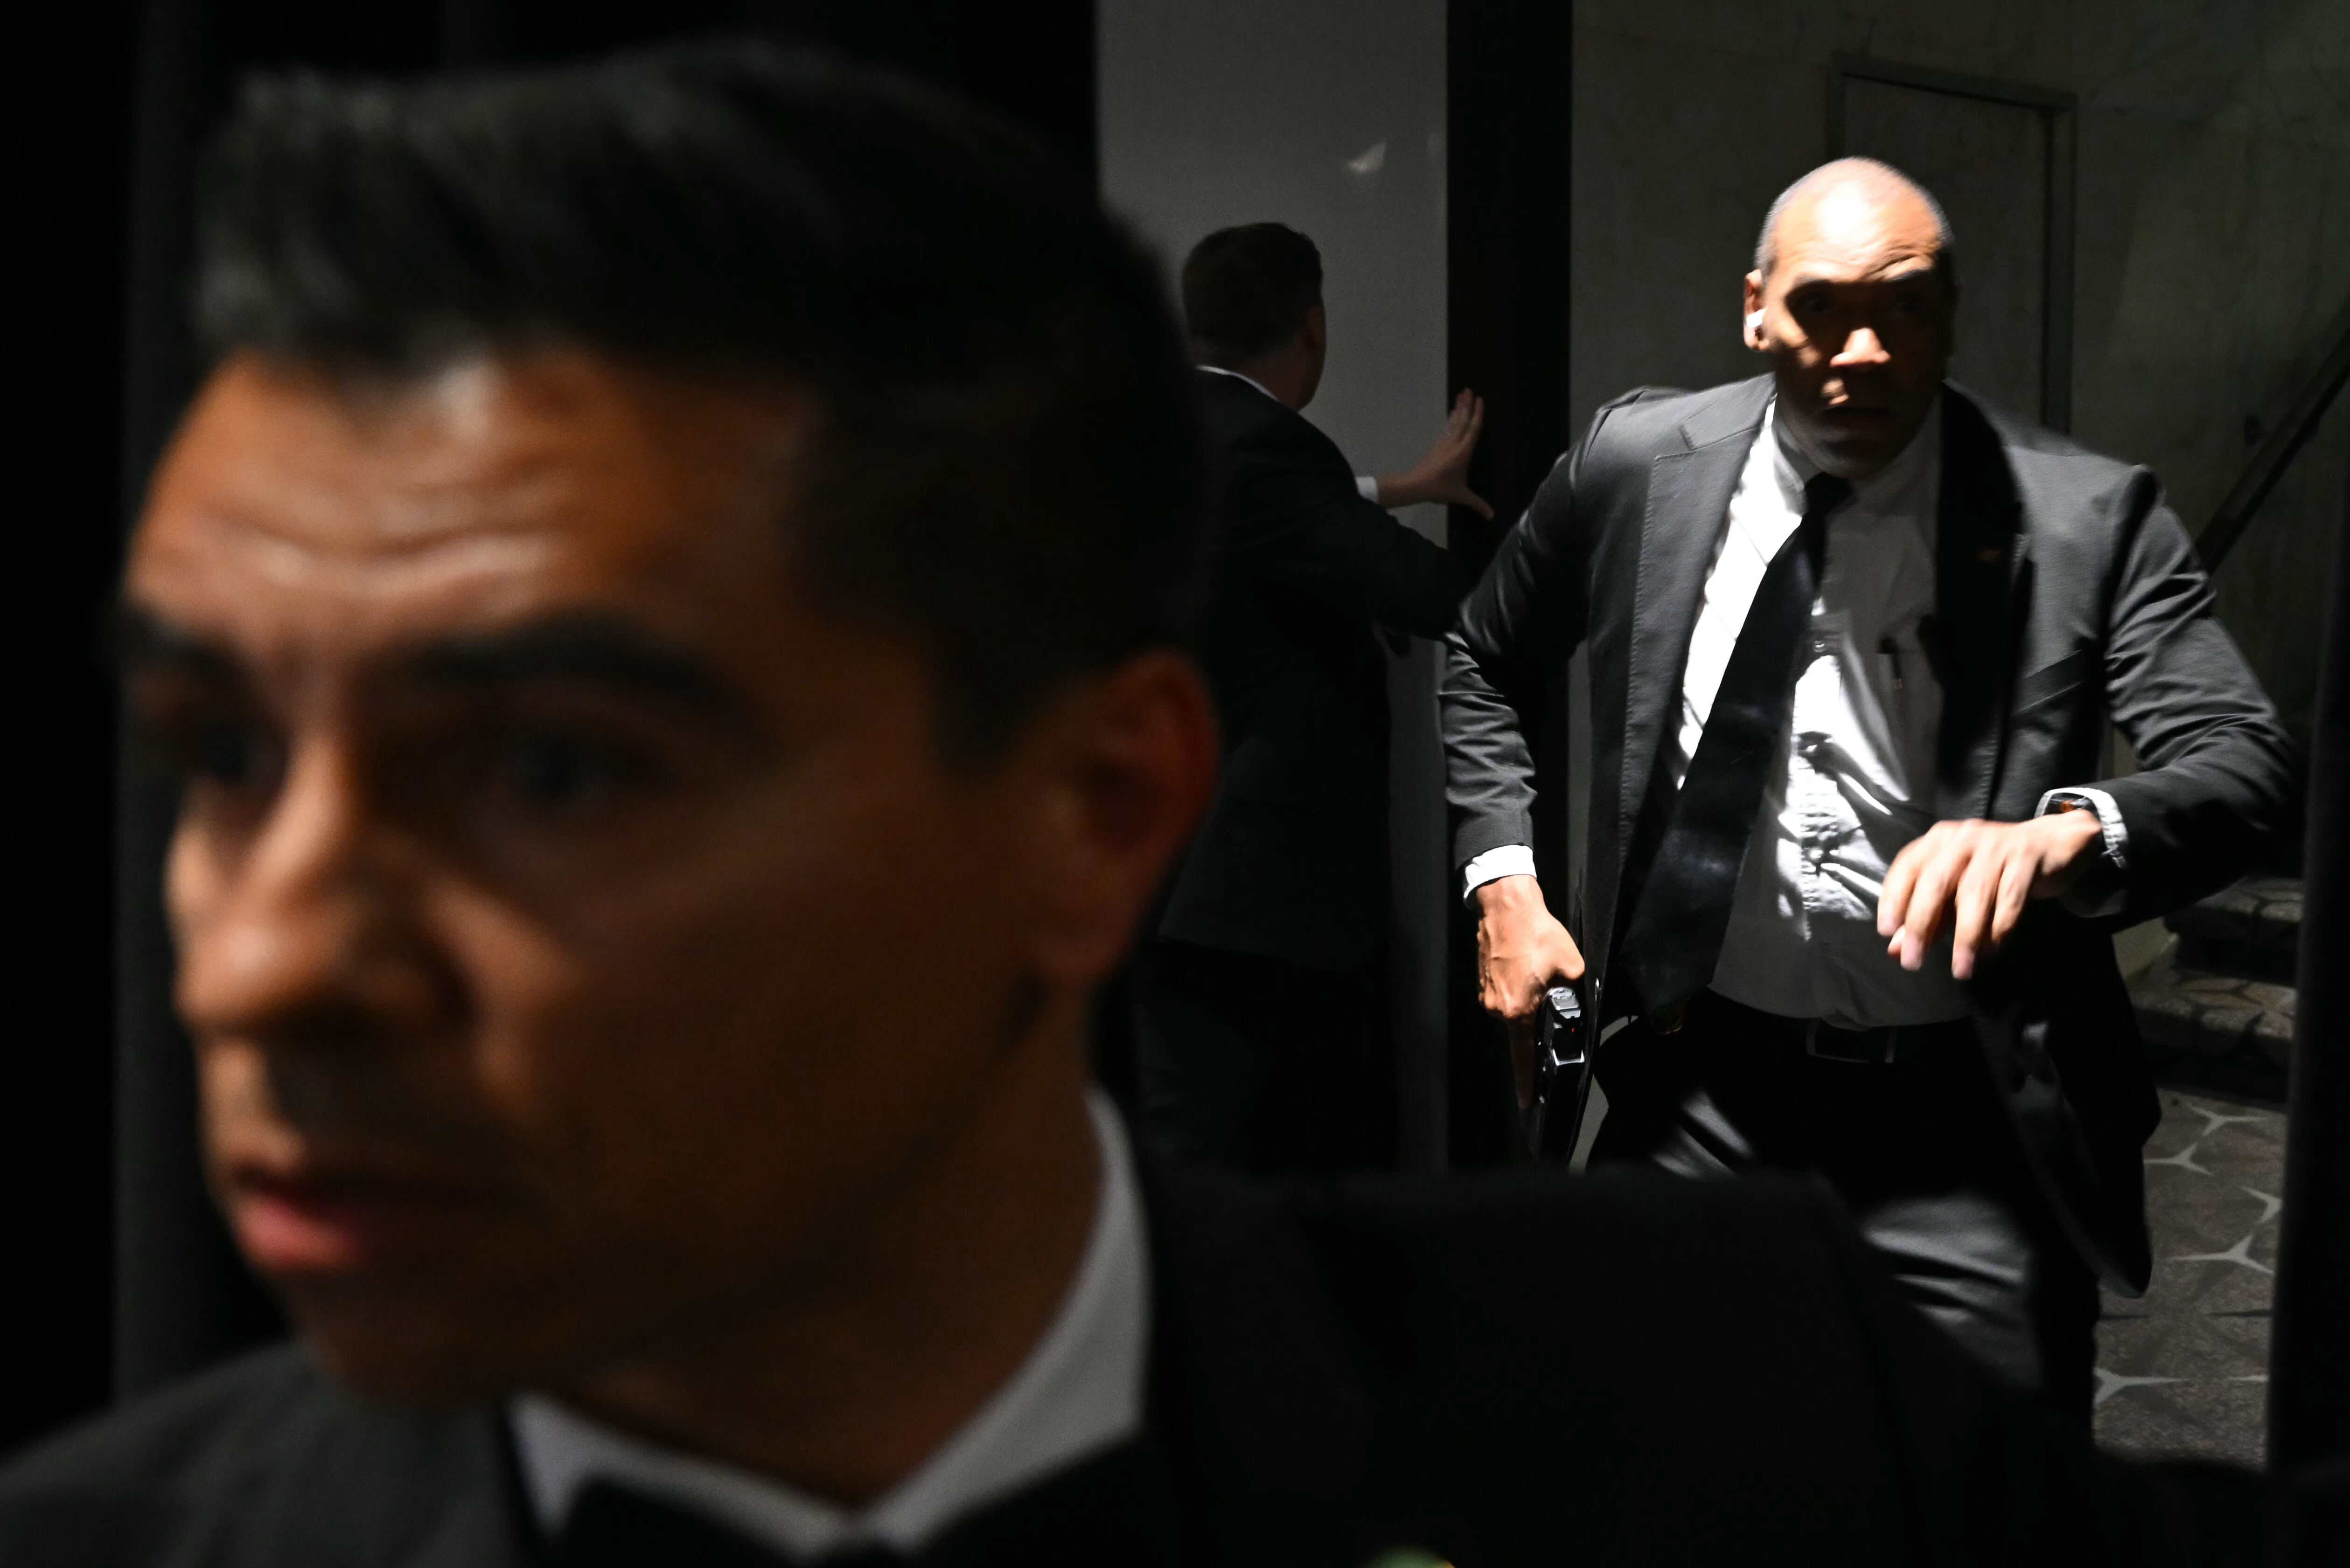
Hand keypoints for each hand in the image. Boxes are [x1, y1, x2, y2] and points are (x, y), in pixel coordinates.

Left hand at [1377, 389, 1491, 516]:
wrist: (1415, 486)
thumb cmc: (1439, 489)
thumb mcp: (1460, 496)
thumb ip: (1477, 504)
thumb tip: (1492, 516)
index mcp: (1463, 453)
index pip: (1473, 429)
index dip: (1478, 414)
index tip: (1480, 400)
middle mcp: (1454, 444)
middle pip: (1463, 420)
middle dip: (1467, 405)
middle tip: (1469, 389)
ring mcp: (1444, 443)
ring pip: (1454, 422)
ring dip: (1459, 408)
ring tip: (1462, 394)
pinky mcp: (1437, 445)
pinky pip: (1447, 427)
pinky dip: (1451, 418)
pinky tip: (1452, 412)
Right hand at [1473, 874, 1584, 1108]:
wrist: (1506, 905)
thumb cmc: (1535, 933)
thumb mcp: (1571, 969)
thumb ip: (1576, 998)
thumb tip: (1575, 1014)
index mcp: (1517, 1011)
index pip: (1523, 1058)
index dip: (1526, 1083)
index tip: (1526, 1103)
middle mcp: (1496, 1007)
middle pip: (1522, 1030)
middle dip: (1540, 1019)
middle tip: (1553, 992)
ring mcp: (1487, 994)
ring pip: (1516, 1010)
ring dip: (1531, 999)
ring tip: (1540, 971)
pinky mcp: (1485, 981)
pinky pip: (1507, 995)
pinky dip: (1520, 986)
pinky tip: (1529, 967)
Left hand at [1876, 811, 2105, 979]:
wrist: (2051, 845)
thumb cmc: (1992, 870)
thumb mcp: (1956, 891)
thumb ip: (1927, 919)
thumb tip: (1895, 949)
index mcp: (1938, 841)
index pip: (1907, 867)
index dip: (1893, 898)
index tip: (1886, 932)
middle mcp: (1962, 839)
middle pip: (1936, 882)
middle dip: (1921, 924)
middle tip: (1913, 961)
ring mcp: (1995, 846)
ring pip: (1974, 894)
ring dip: (1965, 936)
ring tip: (1961, 969)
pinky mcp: (2026, 858)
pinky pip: (2010, 898)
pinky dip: (1999, 928)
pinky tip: (1991, 951)